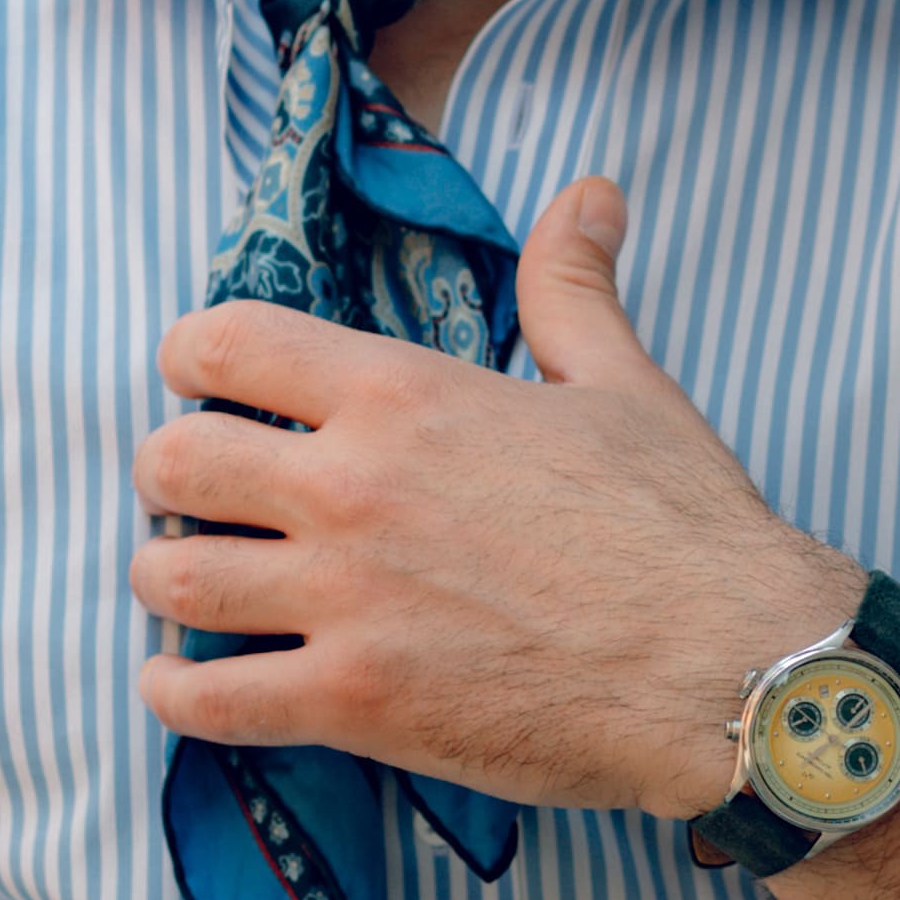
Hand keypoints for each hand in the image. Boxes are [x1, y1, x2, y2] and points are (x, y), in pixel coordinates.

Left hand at [130, 176, 852, 815]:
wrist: (730, 666)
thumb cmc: (684, 526)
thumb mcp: (625, 384)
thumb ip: (573, 287)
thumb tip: (589, 194)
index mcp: (402, 395)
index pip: (220, 341)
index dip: (193, 359)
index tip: (208, 386)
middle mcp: (351, 489)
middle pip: (170, 462)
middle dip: (170, 476)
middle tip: (204, 500)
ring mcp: (345, 602)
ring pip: (170, 580)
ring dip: (169, 583)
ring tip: (199, 590)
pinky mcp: (354, 705)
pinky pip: (203, 703)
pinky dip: (174, 694)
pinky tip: (187, 684)